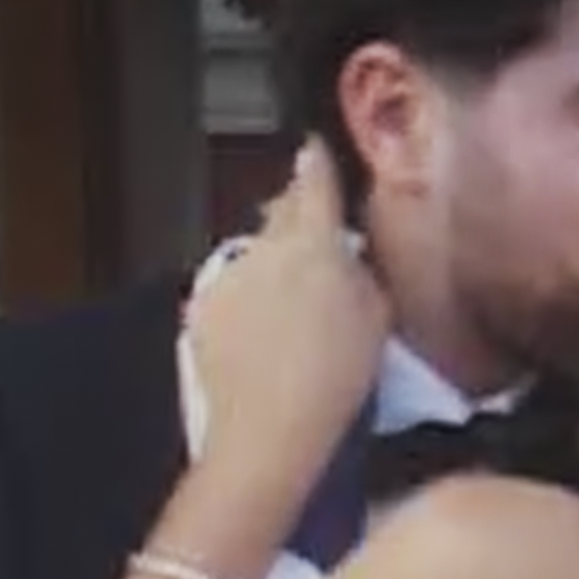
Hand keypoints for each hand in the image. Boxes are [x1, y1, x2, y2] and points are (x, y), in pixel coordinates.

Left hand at [189, 137, 390, 488]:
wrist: (268, 431)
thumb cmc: (337, 379)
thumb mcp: (376, 322)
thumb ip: (363, 276)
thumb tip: (349, 255)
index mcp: (316, 245)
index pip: (316, 183)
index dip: (317, 162)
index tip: (313, 147)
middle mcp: (265, 249)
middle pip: (280, 214)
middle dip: (294, 214)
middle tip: (313, 232)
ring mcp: (228, 277)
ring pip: (254, 255)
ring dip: (270, 264)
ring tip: (290, 301)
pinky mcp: (201, 309)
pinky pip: (230, 290)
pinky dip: (245, 299)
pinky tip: (260, 332)